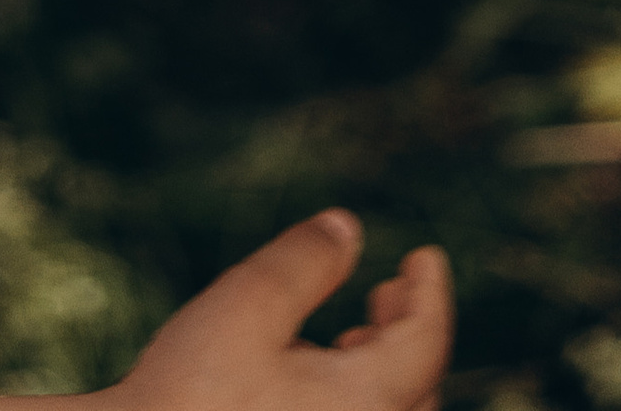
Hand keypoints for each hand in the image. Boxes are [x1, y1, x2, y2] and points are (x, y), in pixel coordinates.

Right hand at [106, 216, 451, 410]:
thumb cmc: (188, 393)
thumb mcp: (246, 305)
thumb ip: (305, 262)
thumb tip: (348, 228)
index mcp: (366, 403)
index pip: (426, 344)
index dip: (432, 292)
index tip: (425, 255)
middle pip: (416, 390)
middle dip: (409, 332)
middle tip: (392, 289)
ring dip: (383, 371)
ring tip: (356, 333)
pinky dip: (357, 401)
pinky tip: (315, 379)